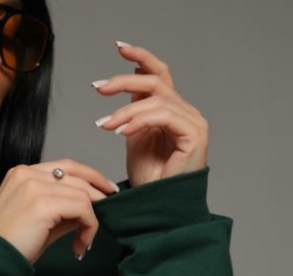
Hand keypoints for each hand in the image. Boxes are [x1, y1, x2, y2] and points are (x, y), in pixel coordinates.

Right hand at [0, 159, 117, 264]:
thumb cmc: (10, 245)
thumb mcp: (40, 220)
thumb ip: (63, 209)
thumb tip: (90, 208)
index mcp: (22, 173)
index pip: (66, 166)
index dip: (90, 177)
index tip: (106, 191)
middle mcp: (27, 174)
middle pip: (77, 175)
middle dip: (99, 194)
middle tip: (110, 210)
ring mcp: (34, 186)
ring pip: (82, 194)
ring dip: (91, 220)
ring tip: (84, 241)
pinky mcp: (42, 204)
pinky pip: (82, 209)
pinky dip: (89, 228)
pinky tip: (80, 246)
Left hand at [92, 42, 208, 186]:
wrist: (158, 210)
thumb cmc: (149, 181)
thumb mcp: (135, 138)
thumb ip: (134, 112)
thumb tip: (124, 85)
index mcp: (174, 112)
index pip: (160, 75)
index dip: (140, 58)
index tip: (118, 48)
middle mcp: (187, 113)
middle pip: (157, 81)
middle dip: (124, 80)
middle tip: (98, 88)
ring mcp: (194, 123)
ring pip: (157, 99)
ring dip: (126, 110)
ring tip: (105, 125)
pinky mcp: (194, 135)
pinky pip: (163, 115)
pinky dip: (139, 120)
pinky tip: (122, 131)